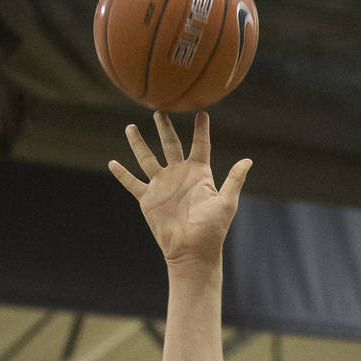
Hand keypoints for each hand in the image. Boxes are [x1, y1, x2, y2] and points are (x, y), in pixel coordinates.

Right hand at [109, 111, 251, 268]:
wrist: (191, 251)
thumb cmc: (212, 230)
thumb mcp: (226, 203)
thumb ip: (234, 180)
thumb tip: (248, 161)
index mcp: (199, 173)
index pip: (200, 145)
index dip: (201, 129)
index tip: (201, 113)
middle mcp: (179, 175)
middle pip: (170, 144)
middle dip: (164, 127)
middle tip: (160, 109)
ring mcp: (162, 185)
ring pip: (147, 158)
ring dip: (138, 143)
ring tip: (131, 127)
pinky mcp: (148, 199)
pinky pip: (132, 183)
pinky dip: (122, 174)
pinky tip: (112, 163)